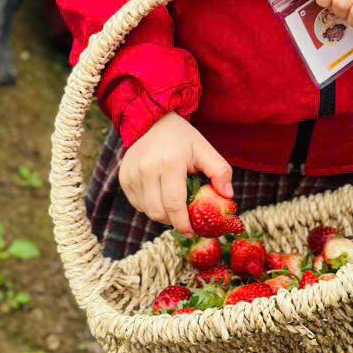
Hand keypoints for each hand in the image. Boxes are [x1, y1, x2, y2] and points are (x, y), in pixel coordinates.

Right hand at [118, 112, 233, 233]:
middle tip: (184, 219)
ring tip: (173, 206)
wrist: (153, 121)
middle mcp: (147, 169)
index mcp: (170, 163)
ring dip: (161, 215)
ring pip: (147, 211)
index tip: (191, 231)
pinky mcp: (124, 177)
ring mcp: (132, 174)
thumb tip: (228, 196)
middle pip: (159, 212)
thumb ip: (220, 171)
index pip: (175, 204)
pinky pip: (137, 204)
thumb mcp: (204, 149)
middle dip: (173, 221)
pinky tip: (160, 196)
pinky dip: (150, 206)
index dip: (183, 223)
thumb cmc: (183, 139)